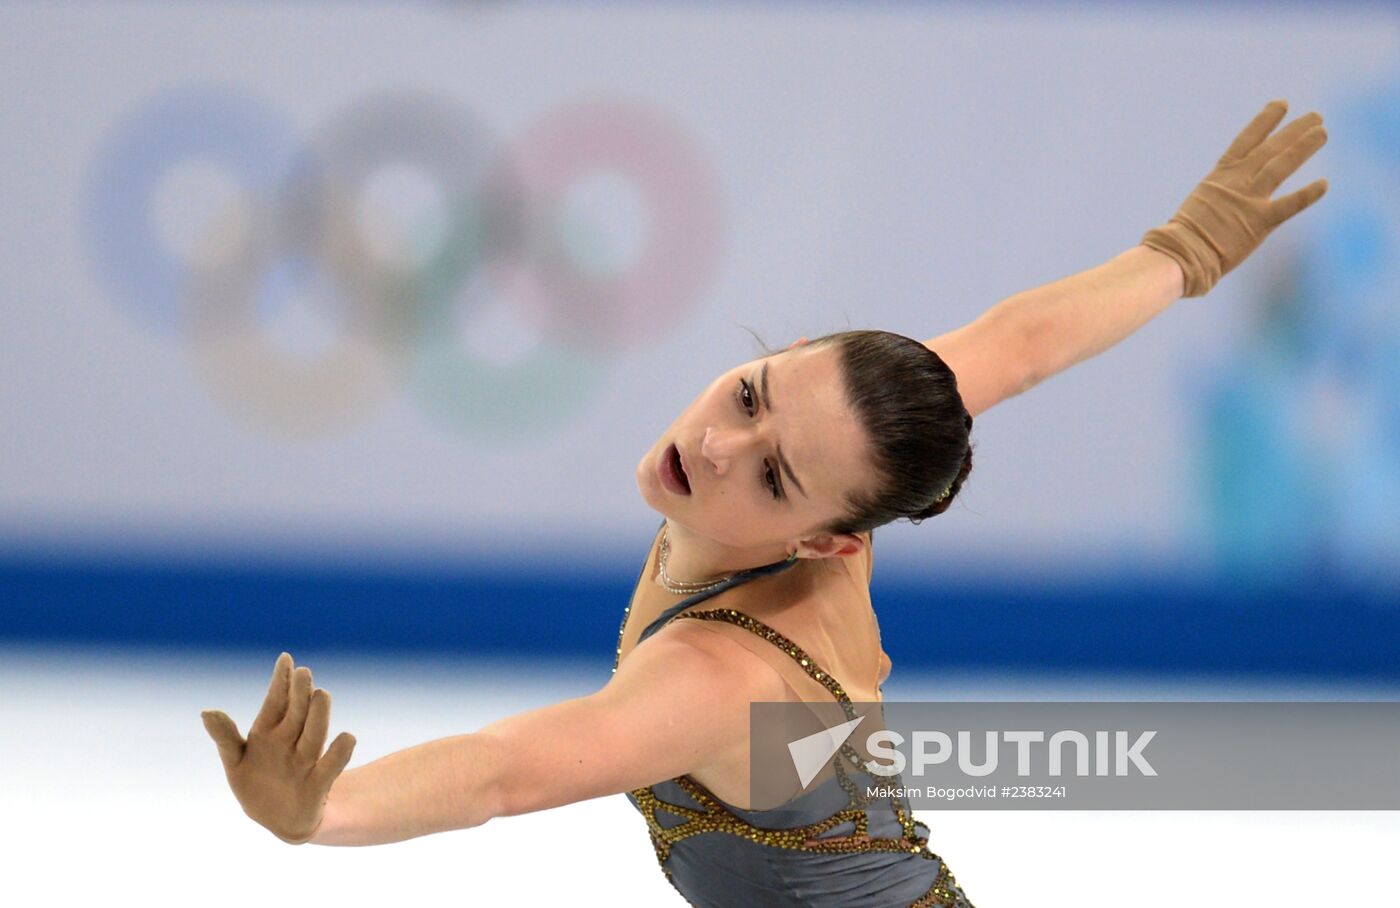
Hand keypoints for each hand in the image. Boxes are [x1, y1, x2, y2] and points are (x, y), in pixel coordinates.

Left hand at [201, 652, 356, 843]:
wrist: (281, 818)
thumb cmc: (256, 783)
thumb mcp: (235, 760)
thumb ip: (225, 736)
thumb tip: (206, 710)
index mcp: (268, 731)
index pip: (276, 701)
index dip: (280, 681)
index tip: (285, 659)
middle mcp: (291, 740)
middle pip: (296, 714)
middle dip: (299, 693)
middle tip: (303, 672)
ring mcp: (306, 760)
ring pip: (314, 734)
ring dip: (317, 715)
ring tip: (321, 694)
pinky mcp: (320, 783)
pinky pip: (331, 765)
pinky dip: (340, 753)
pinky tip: (346, 738)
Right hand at [1141, 99, 1328, 297]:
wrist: (1180, 254)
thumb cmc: (1181, 239)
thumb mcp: (1199, 207)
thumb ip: (1217, 201)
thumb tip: (1222, 204)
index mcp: (1219, 177)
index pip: (1246, 140)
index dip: (1265, 121)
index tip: (1281, 104)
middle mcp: (1236, 182)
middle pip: (1270, 148)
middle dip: (1294, 130)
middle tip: (1316, 116)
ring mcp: (1248, 200)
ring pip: (1281, 165)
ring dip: (1303, 147)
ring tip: (1322, 132)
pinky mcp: (1260, 222)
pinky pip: (1289, 205)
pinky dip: (1307, 194)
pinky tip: (1324, 183)